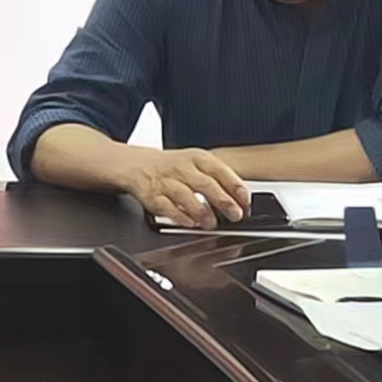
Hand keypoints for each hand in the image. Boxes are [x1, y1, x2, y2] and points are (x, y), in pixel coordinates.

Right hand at [113, 146, 249, 227]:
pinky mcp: (151, 196)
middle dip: (223, 202)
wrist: (136, 164)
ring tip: (212, 223)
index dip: (236, 188)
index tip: (245, 203)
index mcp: (196, 158)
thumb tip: (240, 200)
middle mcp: (181, 168)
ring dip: (202, 212)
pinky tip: (190, 223)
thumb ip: (217, 179)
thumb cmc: (172, 167)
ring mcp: (165, 182)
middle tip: (235, 215)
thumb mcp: (196, 163)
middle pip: (205, 184)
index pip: (221, 171)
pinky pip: (166, 207)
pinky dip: (179, 216)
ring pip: (186, 196)